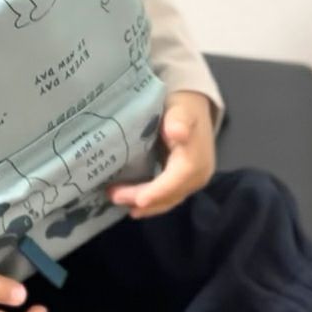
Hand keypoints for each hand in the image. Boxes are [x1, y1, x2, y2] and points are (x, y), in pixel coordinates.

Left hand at [108, 90, 214, 217]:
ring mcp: (192, 181)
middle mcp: (198, 176)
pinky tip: (132, 202)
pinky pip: (167, 195)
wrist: (193, 106)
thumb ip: (179, 121)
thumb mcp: (181, 110)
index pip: (174, 182)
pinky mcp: (183, 181)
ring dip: (144, 204)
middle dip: (142, 200)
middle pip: (169, 195)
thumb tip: (178, 132)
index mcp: (196, 161)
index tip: (138, 200)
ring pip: (168, 200)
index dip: (156, 192)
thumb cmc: (182, 107)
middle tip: (112, 196)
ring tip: (117, 200)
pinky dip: (150, 200)